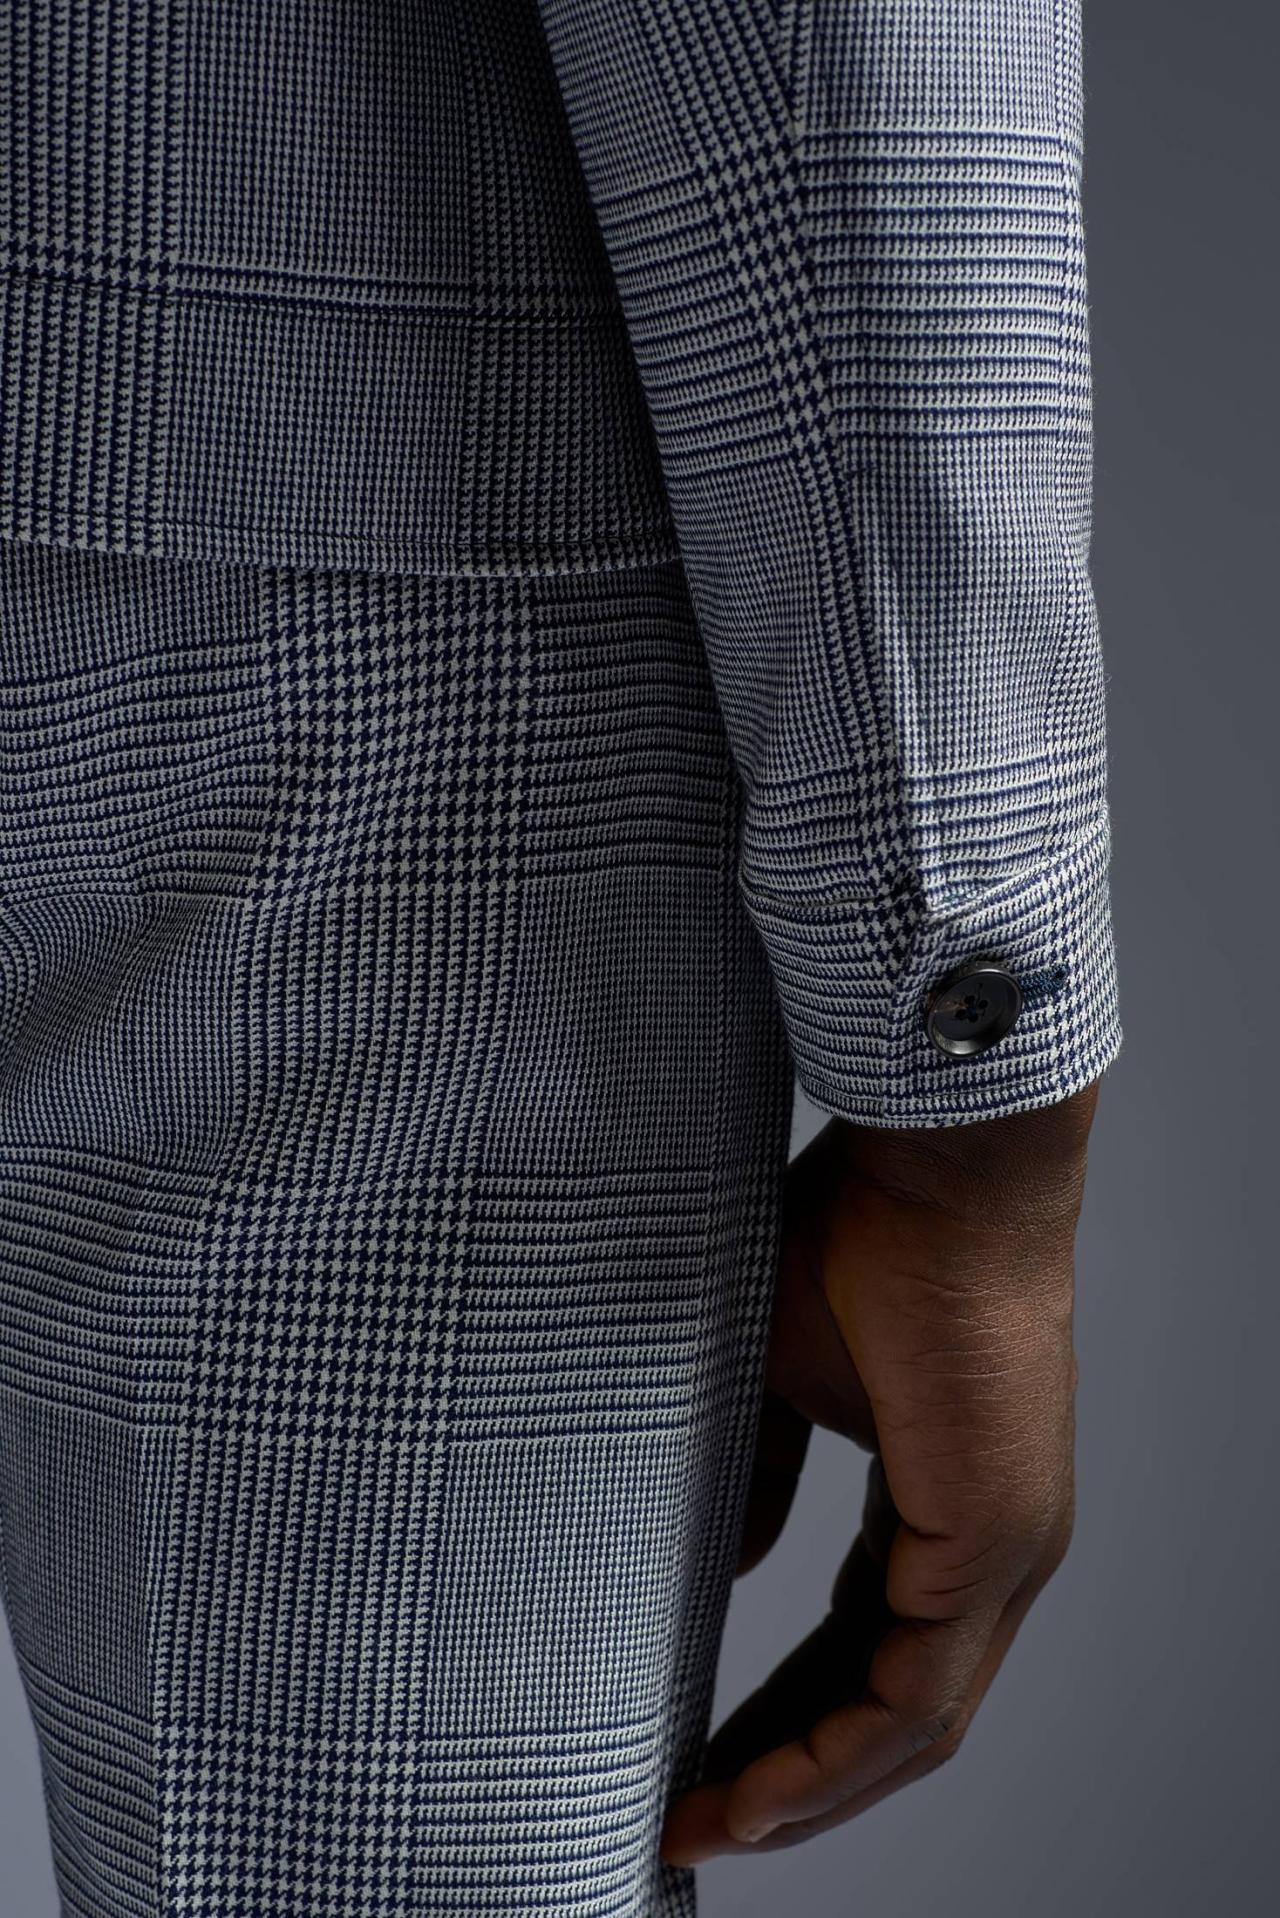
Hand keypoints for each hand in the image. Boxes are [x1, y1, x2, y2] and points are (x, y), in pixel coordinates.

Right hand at [661, 1082, 1099, 1862]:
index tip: (694, 1755)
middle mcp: (987, 1548)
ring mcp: (1003, 1554)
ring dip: (807, 1790)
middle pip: (885, 1705)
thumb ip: (756, 1478)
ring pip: (910, 1726)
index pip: (860, 1642)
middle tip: (688, 1817)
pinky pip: (917, 1696)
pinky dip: (837, 1759)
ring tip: (709, 1828)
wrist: (935, 1168)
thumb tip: (735, 1565)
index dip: (781, 1711)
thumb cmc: (856, 1240)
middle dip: (786, 1774)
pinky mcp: (995, 1545)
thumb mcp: (772, 1378)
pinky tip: (759, 1795)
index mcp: (939, 1504)